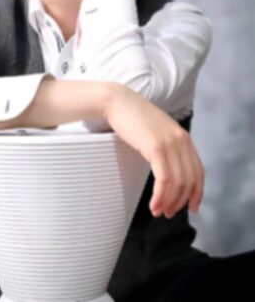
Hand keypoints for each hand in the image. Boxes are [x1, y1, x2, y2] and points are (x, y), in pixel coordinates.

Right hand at [104, 84, 204, 218]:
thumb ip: (166, 145)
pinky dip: (160, 196)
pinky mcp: (156, 147)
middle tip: (169, 213)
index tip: (192, 207)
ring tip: (158, 212)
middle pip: (190, 180)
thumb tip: (168, 169)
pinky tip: (153, 204)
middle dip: (181, 201)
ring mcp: (169, 143)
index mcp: (183, 137)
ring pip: (177, 182)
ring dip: (169, 202)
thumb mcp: (156, 131)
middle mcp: (180, 140)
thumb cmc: (131, 117)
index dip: (197, 192)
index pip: (198, 170)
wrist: (116, 102)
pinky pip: (164, 179)